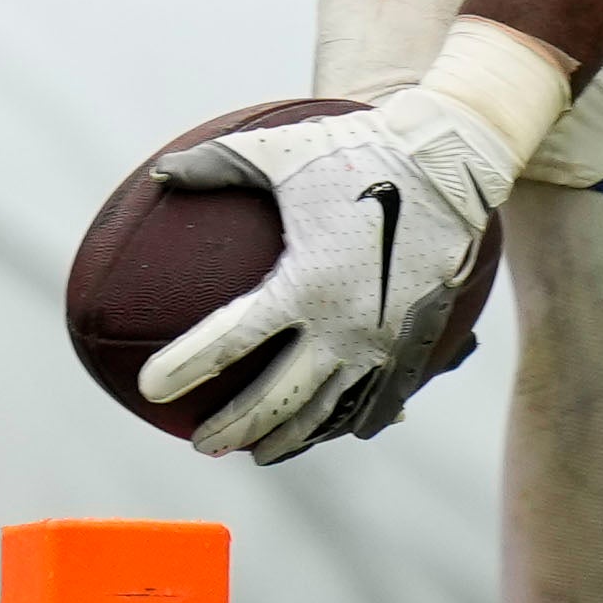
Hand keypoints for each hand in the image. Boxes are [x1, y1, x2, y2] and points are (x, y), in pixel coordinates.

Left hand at [143, 85, 520, 461]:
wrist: (451, 164)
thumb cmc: (359, 151)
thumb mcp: (281, 151)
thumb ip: (216, 164)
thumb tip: (158, 174)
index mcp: (304, 284)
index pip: (228, 341)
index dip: (184, 369)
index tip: (152, 388)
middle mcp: (342, 325)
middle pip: (274, 399)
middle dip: (232, 428)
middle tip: (201, 441)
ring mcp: (379, 340)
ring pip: (324, 411)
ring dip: (286, 438)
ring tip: (256, 452)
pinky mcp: (410, 342)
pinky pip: (375, 400)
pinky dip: (345, 422)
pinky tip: (327, 430)